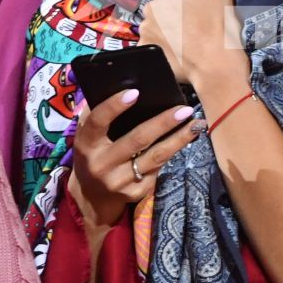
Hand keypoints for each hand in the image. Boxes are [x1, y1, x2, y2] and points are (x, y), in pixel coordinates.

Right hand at [66, 91, 201, 240]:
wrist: (92, 197)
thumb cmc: (93, 155)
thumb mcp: (87, 137)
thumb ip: (98, 115)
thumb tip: (122, 85)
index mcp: (87, 145)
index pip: (98, 122)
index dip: (114, 106)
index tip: (135, 92)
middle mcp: (101, 164)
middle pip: (137, 139)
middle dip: (163, 122)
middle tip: (184, 109)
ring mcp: (119, 181)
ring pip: (155, 157)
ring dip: (179, 139)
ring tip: (196, 124)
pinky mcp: (135, 192)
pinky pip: (158, 168)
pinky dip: (172, 152)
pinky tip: (184, 140)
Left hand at [140, 0, 248, 100]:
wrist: (217, 69)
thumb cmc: (221, 25)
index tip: (201, 8)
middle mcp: (149, 6)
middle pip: (163, 3)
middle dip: (176, 11)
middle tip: (198, 25)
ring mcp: (145, 30)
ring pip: (157, 22)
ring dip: (169, 28)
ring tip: (191, 40)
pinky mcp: (145, 50)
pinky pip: (153, 42)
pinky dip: (163, 45)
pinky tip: (180, 52)